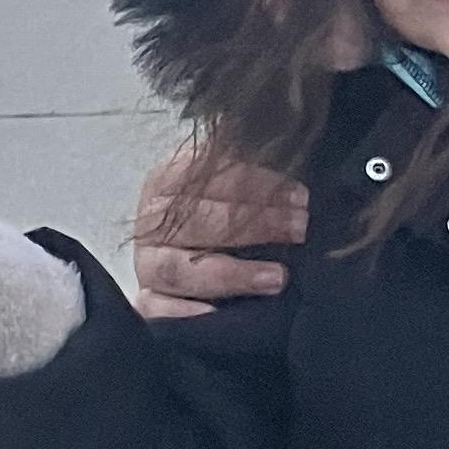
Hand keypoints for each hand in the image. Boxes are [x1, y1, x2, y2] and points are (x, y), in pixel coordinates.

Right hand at [130, 138, 308, 317]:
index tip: (300, 196)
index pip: (207, 174)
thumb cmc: (226, 215)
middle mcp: (151, 220)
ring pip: (179, 268)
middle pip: (197, 220)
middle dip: (254, 224)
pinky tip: (222, 314)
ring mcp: (147, 264)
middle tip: (299, 229)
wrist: (199, 257)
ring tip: (278, 277)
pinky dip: (188, 315)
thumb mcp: (236, 182)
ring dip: (231, 274)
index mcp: (168, 179)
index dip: (258, 184)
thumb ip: (253, 160)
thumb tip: (287, 132)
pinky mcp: (147, 302)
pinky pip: (157, 311)